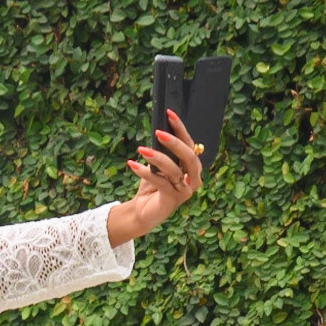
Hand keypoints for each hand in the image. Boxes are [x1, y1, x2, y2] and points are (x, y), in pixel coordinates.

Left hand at [108, 109, 204, 245]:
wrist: (142, 212)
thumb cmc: (152, 186)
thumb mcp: (156, 166)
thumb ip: (161, 151)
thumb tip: (157, 131)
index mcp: (191, 166)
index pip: (189, 144)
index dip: (180, 128)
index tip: (169, 113)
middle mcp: (193, 178)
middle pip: (188, 157)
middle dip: (174, 143)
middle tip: (158, 132)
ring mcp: (186, 190)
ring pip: (174, 170)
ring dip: (157, 158)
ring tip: (141, 149)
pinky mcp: (174, 199)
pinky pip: (161, 183)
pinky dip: (145, 172)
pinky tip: (132, 164)